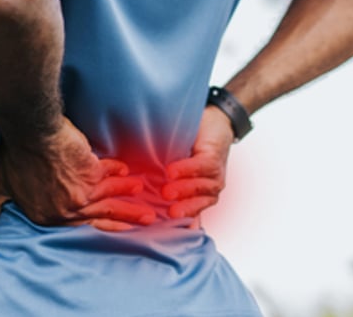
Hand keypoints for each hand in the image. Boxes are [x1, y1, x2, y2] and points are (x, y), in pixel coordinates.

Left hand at [0, 117, 154, 238]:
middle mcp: (64, 211)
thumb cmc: (14, 154)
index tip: (111, 227)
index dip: (96, 222)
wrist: (30, 128)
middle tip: (144, 225)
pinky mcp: (92, 174)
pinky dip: (121, 176)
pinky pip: (110, 177)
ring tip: (149, 212)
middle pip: (99, 219)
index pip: (76, 225)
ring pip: (110, 202)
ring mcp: (79, 195)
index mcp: (46, 217)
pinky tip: (132, 175)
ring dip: (130, 205)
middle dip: (123, 222)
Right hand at [162, 105, 234, 219]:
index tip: (159, 230)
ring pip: (202, 188)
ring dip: (184, 190)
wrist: (212, 121)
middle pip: (198, 206)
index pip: (190, 217)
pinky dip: (187, 169)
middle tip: (168, 214)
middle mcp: (208, 191)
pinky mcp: (215, 157)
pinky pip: (203, 167)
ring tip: (166, 192)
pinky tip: (172, 171)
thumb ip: (162, 188)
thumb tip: (137, 205)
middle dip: (184, 210)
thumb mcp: (175, 172)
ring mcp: (215, 175)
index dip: (177, 225)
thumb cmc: (190, 149)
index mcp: (198, 198)